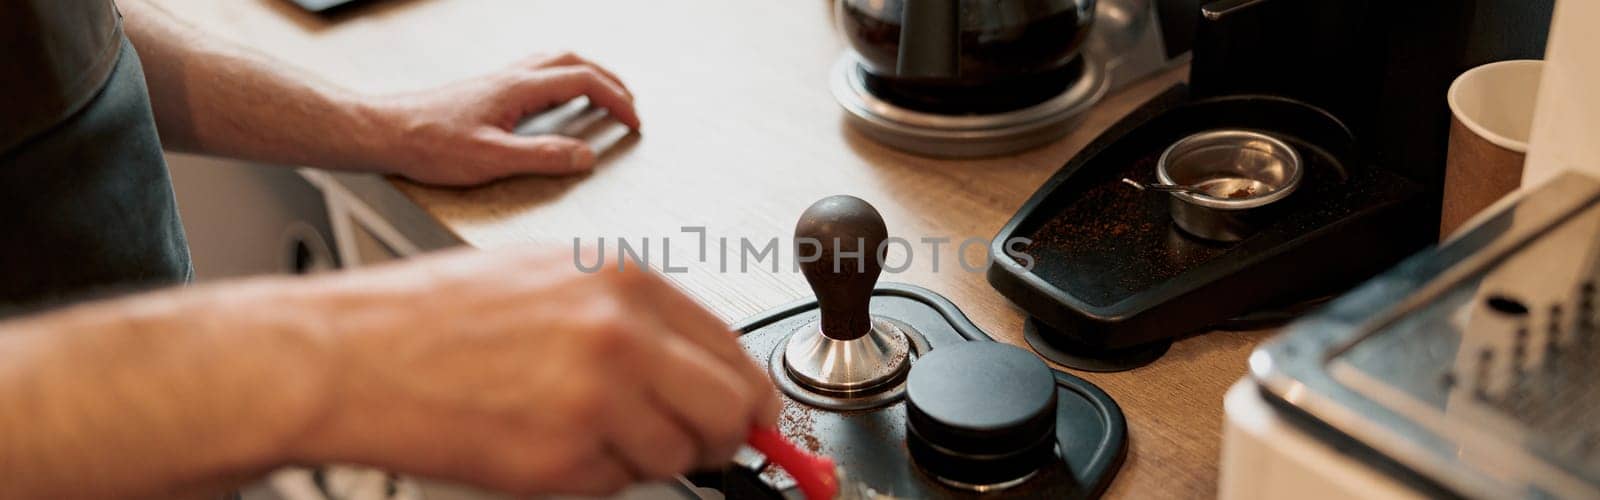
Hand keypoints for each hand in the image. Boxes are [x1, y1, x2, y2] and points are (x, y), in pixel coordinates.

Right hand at [289, 248, 778, 496]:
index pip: (731, 346)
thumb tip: (698, 365)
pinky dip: (592, 478)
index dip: (743, 390)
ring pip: (680, 455)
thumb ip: (632, 319)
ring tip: (581, 430)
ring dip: (646, 457)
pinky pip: (617, 484)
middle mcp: (621, 332)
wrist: (350, 355)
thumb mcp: (549, 279)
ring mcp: (596, 396)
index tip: (748, 412)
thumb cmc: (433, 317)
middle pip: (731, 406)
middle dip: (723, 435)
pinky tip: (542, 443)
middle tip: (697, 444)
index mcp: (622, 281)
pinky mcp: (563, 456)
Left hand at [365, 52, 640, 185]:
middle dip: (609, 81)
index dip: (616, 100)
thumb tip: (586, 156)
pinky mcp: (487, 91)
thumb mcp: (492, 160)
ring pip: (555, 62)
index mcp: (519, 88)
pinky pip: (537, 73)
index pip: (584, 81)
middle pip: (574, 61)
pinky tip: (557, 102)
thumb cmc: (430, 146)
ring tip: (604, 98)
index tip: (634, 122)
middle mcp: (511, 77)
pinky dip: (562, 81)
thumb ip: (543, 157)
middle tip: (629, 106)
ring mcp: (499, 81)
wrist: (385, 132)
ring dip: (587, 76)